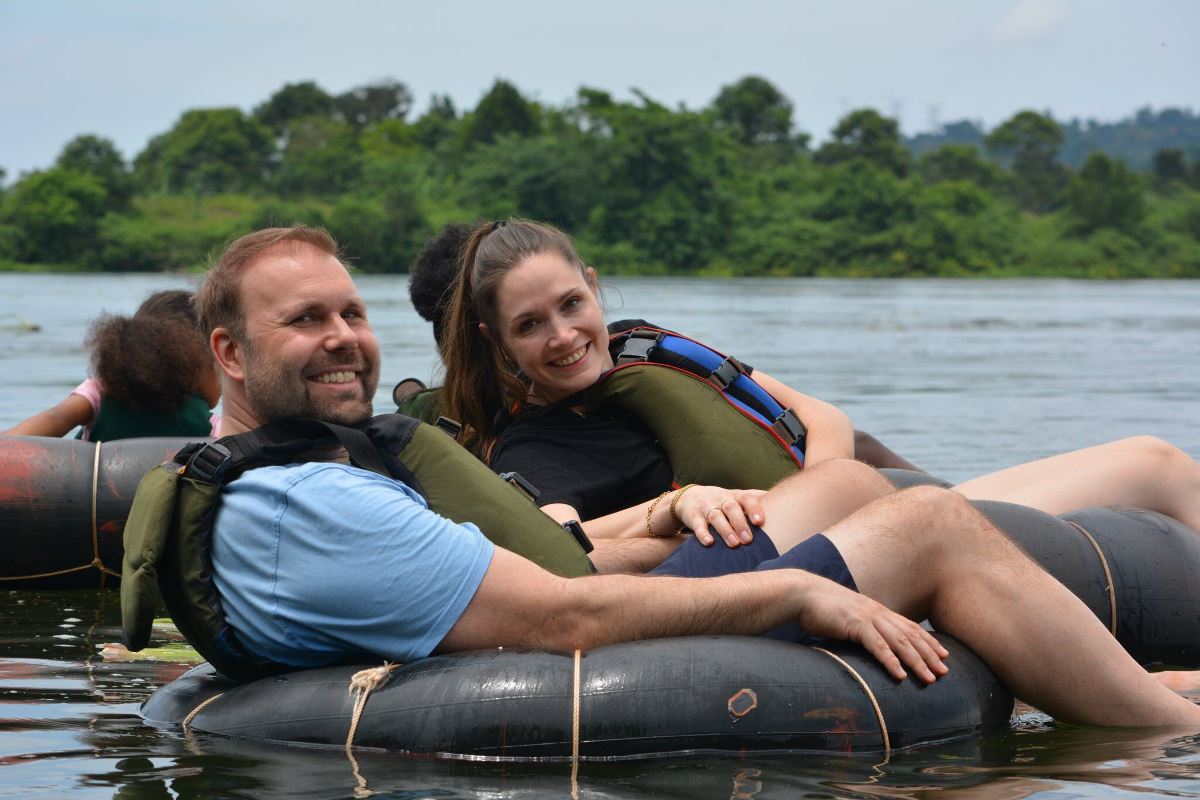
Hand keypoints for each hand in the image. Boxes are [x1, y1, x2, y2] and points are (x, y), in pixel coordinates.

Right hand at [674, 486, 765, 547]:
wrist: (691, 497)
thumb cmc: (723, 502)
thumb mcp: (739, 498)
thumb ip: (758, 501)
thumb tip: (786, 502)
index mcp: (736, 496)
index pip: (746, 498)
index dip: (754, 509)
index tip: (760, 522)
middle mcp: (721, 500)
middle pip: (731, 507)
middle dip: (740, 523)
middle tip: (748, 539)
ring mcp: (706, 507)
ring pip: (715, 516)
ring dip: (725, 530)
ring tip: (734, 544)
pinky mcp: (693, 516)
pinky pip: (697, 524)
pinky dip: (703, 533)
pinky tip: (709, 542)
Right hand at [796, 575, 948, 683]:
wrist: (803, 593)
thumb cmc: (823, 607)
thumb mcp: (849, 615)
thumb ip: (863, 626)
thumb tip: (871, 640)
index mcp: (877, 610)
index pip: (910, 627)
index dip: (928, 642)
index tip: (944, 656)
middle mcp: (877, 612)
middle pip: (910, 635)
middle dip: (929, 655)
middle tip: (945, 673)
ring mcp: (867, 617)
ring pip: (899, 642)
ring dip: (916, 661)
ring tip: (929, 678)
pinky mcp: (854, 624)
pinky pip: (877, 645)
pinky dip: (890, 661)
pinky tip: (899, 675)